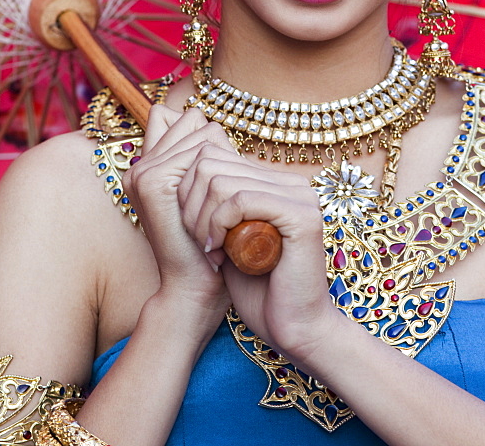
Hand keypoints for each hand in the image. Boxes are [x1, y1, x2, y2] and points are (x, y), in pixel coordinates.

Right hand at [123, 104, 230, 322]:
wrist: (195, 288)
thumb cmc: (209, 244)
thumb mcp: (205, 195)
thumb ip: (200, 157)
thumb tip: (204, 117)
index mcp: (148, 166)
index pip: (187, 118)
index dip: (212, 144)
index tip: (219, 184)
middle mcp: (139, 165)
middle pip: (196, 120)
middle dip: (220, 150)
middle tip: (219, 197)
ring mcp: (143, 171)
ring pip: (204, 132)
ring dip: (224, 162)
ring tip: (216, 204)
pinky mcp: (154, 181)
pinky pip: (204, 148)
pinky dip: (221, 172)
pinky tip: (214, 207)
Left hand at [177, 141, 337, 364]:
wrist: (295, 330)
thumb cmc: (260, 290)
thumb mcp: (229, 239)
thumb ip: (216, 205)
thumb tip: (183, 175)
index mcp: (276, 182)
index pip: (213, 154)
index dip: (189, 191)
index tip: (193, 231)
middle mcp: (291, 182)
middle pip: (211, 162)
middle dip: (191, 205)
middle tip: (200, 243)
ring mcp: (299, 195)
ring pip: (220, 180)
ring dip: (202, 220)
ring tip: (211, 250)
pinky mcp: (301, 215)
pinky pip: (240, 200)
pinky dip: (218, 225)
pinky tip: (219, 253)